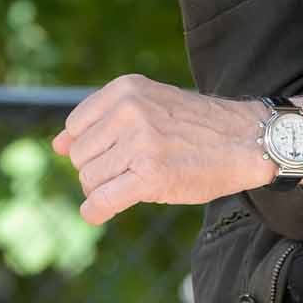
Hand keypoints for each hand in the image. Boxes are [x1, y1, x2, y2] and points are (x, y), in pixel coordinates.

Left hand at [52, 76, 269, 225]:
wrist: (247, 140)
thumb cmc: (197, 127)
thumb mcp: (149, 106)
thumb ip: (101, 122)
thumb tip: (55, 146)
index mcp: (126, 90)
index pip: (76, 128)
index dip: (92, 148)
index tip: (118, 154)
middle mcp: (129, 112)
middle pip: (80, 157)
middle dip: (99, 170)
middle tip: (132, 172)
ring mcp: (140, 144)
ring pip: (90, 180)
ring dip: (105, 190)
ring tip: (135, 183)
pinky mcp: (150, 176)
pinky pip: (102, 201)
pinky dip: (95, 211)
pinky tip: (99, 213)